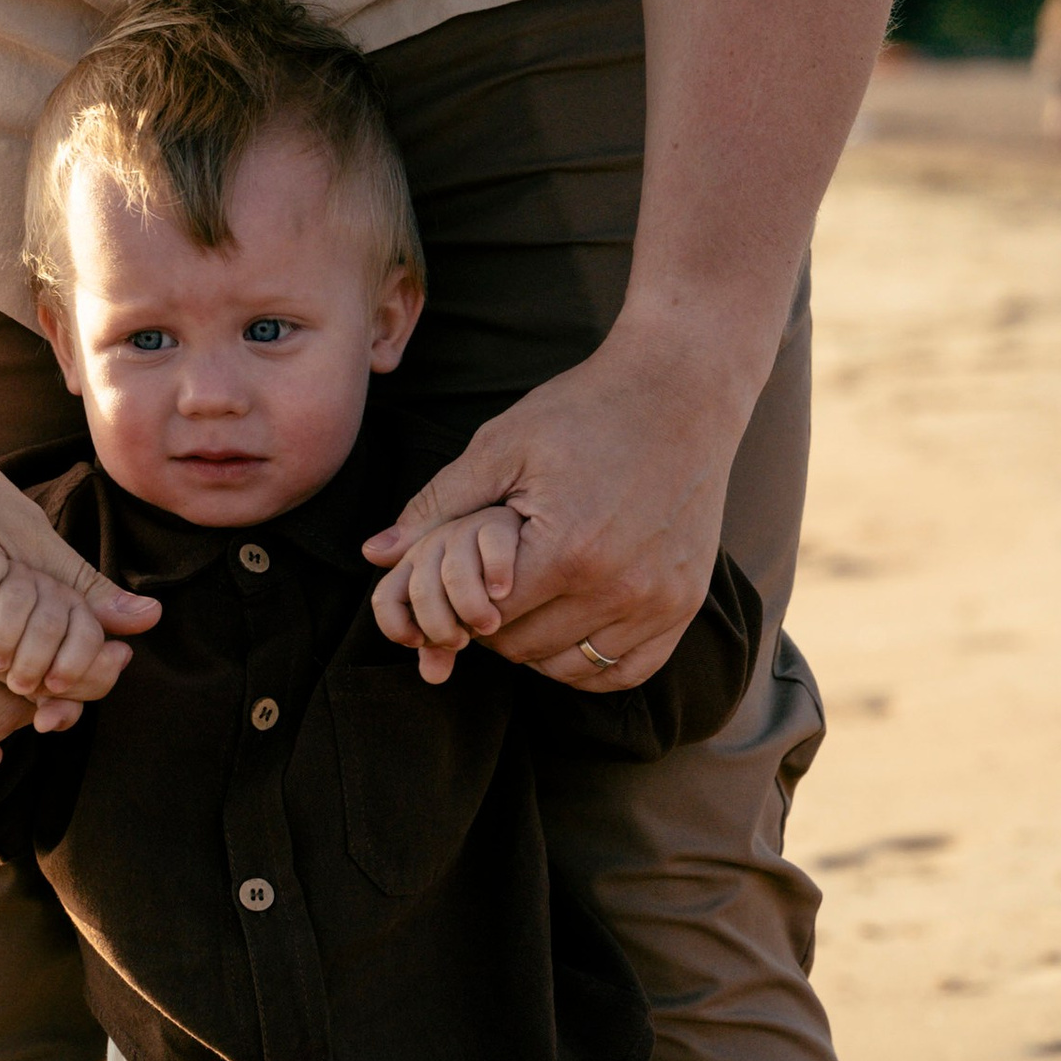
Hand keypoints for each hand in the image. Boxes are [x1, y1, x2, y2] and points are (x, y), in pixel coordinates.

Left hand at [363, 328, 742, 690]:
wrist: (682, 389)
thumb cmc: (584, 410)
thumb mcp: (502, 445)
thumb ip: (438, 506)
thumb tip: (375, 555)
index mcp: (567, 552)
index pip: (482, 623)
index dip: (457, 603)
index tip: (460, 574)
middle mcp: (618, 589)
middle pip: (520, 649)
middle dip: (491, 623)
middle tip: (492, 580)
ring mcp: (659, 602)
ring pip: (568, 668)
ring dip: (537, 644)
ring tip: (532, 593)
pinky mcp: (685, 606)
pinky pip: (626, 671)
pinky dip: (591, 660)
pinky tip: (572, 622)